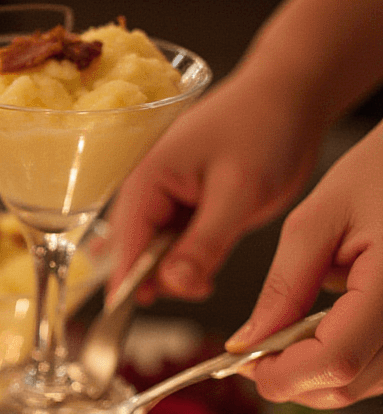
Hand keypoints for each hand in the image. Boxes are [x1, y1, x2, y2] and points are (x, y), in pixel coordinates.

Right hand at [108, 65, 322, 300]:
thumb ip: (204, 242)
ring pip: (158, 257)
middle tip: (202, 284)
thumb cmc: (265, 126)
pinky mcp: (189, 210)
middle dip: (160, 279)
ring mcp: (168, 202)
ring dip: (178, 274)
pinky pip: (178, 249)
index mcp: (148, 180)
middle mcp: (150, 192)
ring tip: (209, 270)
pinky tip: (208, 269)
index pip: (124, 243)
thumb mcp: (239, 191)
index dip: (123, 282)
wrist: (292, 95)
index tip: (121, 319)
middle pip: (136, 254)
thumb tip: (172, 284)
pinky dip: (191, 265)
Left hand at [226, 119, 382, 404]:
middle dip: (291, 378)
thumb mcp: (319, 217)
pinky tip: (323, 329)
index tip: (243, 360)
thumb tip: (247, 343)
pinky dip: (340, 363)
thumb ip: (283, 286)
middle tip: (255, 349)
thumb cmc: (381, 170)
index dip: (282, 373)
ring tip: (290, 331)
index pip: (334, 362)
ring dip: (315, 374)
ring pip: (360, 386)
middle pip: (345, 385)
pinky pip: (376, 370)